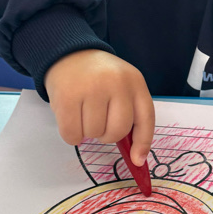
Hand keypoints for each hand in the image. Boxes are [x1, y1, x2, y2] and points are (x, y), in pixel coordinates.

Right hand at [44, 50, 154, 164]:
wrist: (68, 53)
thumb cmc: (98, 77)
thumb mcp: (122, 87)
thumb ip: (130, 115)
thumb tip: (136, 158)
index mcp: (135, 81)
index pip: (145, 119)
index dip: (142, 143)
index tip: (137, 160)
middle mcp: (116, 83)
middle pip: (117, 131)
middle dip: (106, 135)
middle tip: (98, 122)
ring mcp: (91, 88)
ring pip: (93, 134)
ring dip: (87, 132)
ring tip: (83, 112)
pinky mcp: (67, 96)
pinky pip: (72, 134)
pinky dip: (71, 134)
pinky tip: (71, 118)